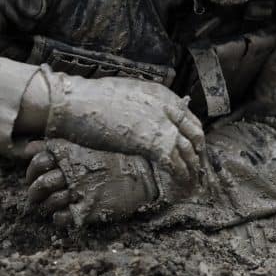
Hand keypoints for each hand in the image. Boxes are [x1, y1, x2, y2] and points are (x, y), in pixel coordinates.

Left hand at [25, 139, 161, 226]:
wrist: (143, 174)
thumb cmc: (115, 158)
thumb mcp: (87, 144)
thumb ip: (58, 145)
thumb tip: (28, 148)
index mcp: (71, 152)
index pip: (38, 160)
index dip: (32, 170)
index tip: (36, 175)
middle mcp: (72, 171)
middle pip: (39, 184)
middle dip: (34, 192)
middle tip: (39, 195)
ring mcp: (79, 191)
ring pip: (48, 203)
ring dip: (47, 206)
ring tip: (55, 204)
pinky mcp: (87, 209)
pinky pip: (61, 218)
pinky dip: (58, 218)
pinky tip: (67, 212)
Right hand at [44, 74, 204, 184]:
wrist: (77, 103)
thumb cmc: (92, 99)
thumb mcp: (128, 94)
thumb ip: (144, 106)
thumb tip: (145, 118)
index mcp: (161, 95)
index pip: (188, 116)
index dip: (192, 133)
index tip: (193, 144)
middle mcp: (168, 107)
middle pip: (194, 132)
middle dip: (198, 150)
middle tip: (198, 164)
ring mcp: (163, 125)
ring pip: (188, 149)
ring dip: (192, 165)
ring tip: (193, 177)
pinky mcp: (153, 143)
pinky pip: (175, 162)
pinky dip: (181, 173)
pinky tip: (181, 181)